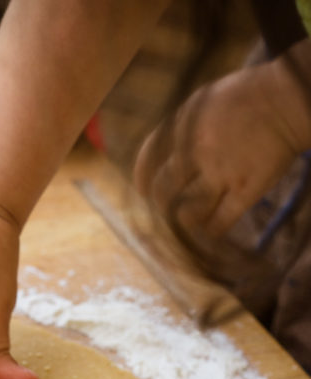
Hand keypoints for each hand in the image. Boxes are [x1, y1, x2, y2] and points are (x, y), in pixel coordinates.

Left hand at [134, 61, 303, 238]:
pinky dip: (212, 231)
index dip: (142, 177)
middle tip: (165, 209)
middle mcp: (196, 152)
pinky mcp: (245, 190)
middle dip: (161, 205)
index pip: (149, 158)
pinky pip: (220, 222)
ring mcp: (221, 173)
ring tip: (189, 221)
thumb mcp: (205, 100)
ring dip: (185, 221)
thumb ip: (183, 127)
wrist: (289, 98)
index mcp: (183, 126)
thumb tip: (164, 152)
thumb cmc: (249, 94)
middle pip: (163, 191)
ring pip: (189, 213)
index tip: (142, 190)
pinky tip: (211, 232)